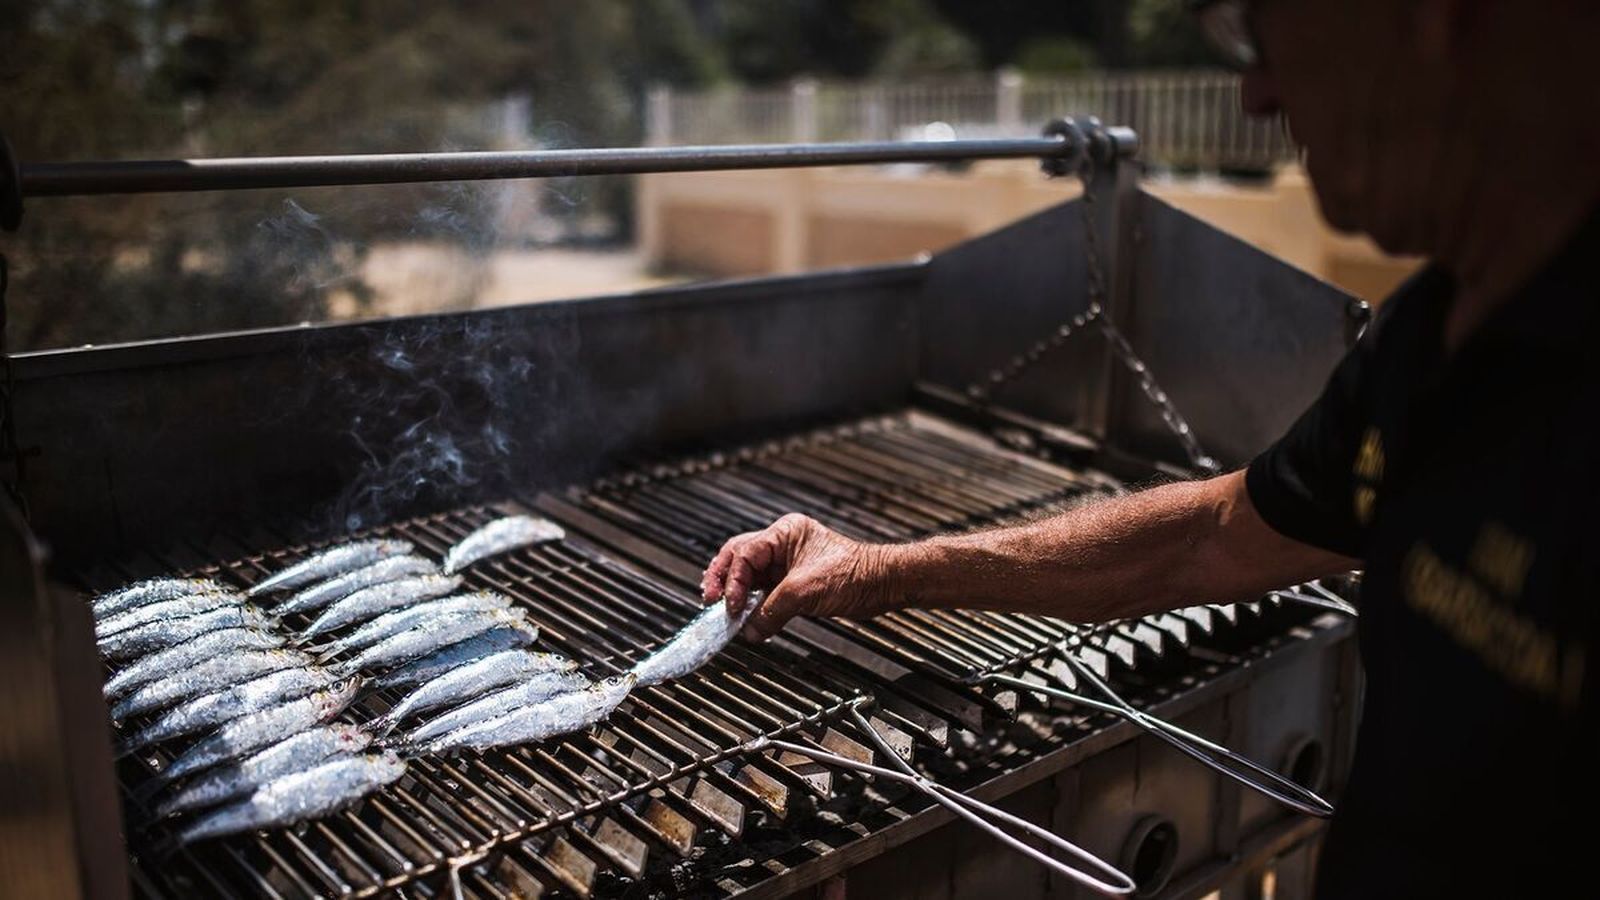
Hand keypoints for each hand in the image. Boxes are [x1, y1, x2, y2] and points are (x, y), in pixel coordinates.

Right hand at [701, 513, 899, 640]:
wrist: (881, 586)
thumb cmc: (853, 575)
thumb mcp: (804, 592)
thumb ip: (771, 611)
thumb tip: (750, 630)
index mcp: (784, 533)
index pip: (744, 553)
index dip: (733, 581)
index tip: (730, 605)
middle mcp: (782, 544)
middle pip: (739, 559)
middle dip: (723, 581)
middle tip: (711, 602)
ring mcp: (787, 563)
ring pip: (749, 576)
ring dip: (737, 594)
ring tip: (725, 612)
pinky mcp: (793, 582)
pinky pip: (764, 592)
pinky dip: (753, 605)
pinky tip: (746, 617)